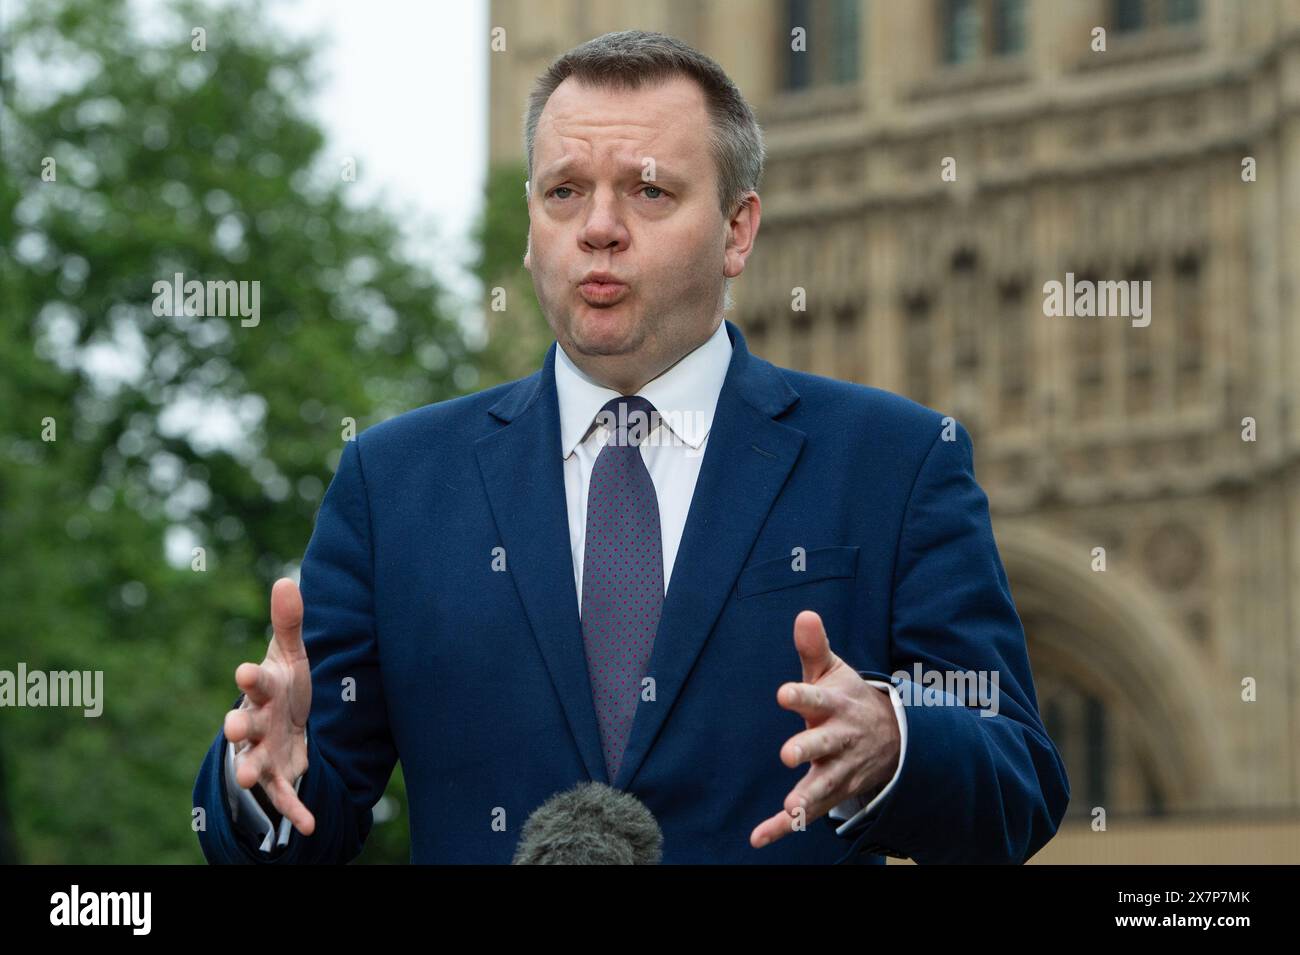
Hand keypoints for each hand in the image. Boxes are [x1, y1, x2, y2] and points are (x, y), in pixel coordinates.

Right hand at [224, 577, 315, 836]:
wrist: (287, 720)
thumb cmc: (286, 683)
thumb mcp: (291, 654)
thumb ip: (289, 622)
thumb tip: (286, 579)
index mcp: (263, 689)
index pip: (256, 681)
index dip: (251, 677)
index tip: (245, 670)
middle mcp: (258, 721)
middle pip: (244, 724)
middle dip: (237, 726)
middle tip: (232, 728)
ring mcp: (265, 750)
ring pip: (253, 761)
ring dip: (251, 770)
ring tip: (249, 780)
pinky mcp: (280, 774)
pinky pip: (285, 795)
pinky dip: (294, 811)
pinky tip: (307, 826)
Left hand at [750, 610, 899, 848]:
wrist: (892, 737)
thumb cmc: (849, 698)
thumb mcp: (834, 671)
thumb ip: (814, 648)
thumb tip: (804, 614)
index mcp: (835, 706)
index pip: (817, 699)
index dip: (801, 696)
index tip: (783, 694)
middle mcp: (838, 739)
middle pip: (823, 745)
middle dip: (809, 749)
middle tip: (788, 754)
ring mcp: (839, 769)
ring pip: (824, 785)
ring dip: (808, 797)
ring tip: (791, 807)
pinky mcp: (832, 792)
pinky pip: (807, 813)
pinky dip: (784, 827)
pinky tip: (759, 837)